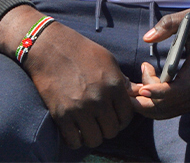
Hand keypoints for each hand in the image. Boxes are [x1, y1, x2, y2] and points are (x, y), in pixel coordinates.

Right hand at [0, 8, 133, 150]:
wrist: (50, 48)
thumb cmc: (82, 51)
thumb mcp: (109, 61)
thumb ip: (123, 81)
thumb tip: (139, 92)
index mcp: (114, 85)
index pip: (127, 116)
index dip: (122, 119)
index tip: (115, 116)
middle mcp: (99, 99)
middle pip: (112, 130)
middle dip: (108, 128)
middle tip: (101, 122)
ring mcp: (80, 109)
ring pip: (95, 139)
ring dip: (93, 136)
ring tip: (88, 128)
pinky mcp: (61, 115)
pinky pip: (74, 141)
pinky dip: (76, 140)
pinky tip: (75, 130)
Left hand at [130, 6, 189, 119]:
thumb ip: (169, 23)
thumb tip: (147, 38)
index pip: (180, 88)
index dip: (160, 92)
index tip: (142, 88)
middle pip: (168, 103)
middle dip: (145, 97)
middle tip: (134, 80)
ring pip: (166, 111)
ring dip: (147, 102)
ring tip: (139, 82)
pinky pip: (169, 111)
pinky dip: (153, 105)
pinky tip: (147, 88)